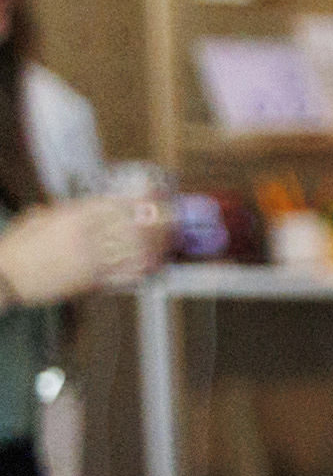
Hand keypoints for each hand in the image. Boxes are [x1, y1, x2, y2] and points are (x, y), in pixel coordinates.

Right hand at [0, 191, 157, 307]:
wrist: (4, 276)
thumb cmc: (17, 248)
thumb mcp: (38, 218)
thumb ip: (65, 211)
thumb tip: (85, 205)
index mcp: (72, 217)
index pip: (116, 204)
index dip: (141, 199)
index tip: (157, 194)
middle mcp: (85, 236)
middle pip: (133, 225)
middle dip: (157, 221)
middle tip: (173, 217)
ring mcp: (90, 260)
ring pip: (133, 250)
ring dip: (156, 244)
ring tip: (170, 239)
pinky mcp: (89, 281)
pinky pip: (123, 274)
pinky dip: (142, 268)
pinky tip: (154, 264)